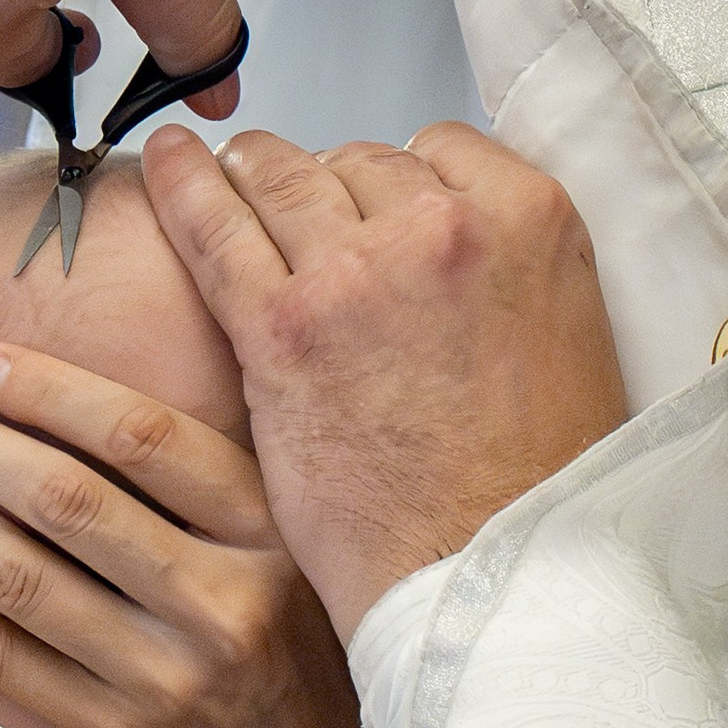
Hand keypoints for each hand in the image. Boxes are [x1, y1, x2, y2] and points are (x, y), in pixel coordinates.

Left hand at [0, 349, 405, 727]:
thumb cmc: (300, 666)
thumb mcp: (293, 562)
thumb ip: (211, 493)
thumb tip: (72, 407)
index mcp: (270, 535)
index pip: (146, 437)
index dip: (51, 392)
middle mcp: (224, 601)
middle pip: (69, 501)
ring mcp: (169, 678)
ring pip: (24, 579)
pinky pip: (8, 661)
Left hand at [142, 123, 629, 643]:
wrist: (491, 580)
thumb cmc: (531, 489)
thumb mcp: (567, 345)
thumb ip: (504, 274)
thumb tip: (443, 248)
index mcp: (532, 222)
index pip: (442, 148)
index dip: (402, 180)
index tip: (378, 204)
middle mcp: (445, 227)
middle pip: (357, 159)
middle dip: (326, 183)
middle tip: (300, 209)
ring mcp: (356, 270)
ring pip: (283, 175)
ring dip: (254, 174)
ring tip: (227, 173)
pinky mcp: (281, 325)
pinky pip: (215, 226)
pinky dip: (180, 183)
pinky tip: (160, 160)